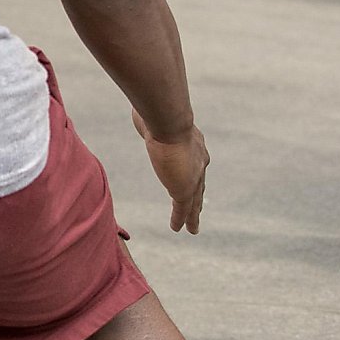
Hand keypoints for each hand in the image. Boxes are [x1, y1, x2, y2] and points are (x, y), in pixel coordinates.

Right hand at [134, 112, 207, 233]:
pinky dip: (181, 219)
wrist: (169, 123)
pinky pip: (183, 209)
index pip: (195, 165)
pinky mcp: (183, 189)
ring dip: (193, 215)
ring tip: (193, 228)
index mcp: (194, 147)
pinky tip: (178, 229)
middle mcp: (199, 163)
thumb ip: (152, 120)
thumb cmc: (159, 113)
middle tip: (198, 210)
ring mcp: (193, 177)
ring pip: (194, 201)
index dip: (193, 175)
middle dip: (198, 198)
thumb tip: (140, 110)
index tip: (193, 181)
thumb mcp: (158, 117)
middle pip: (199, 186)